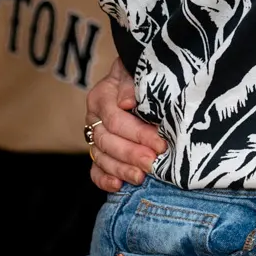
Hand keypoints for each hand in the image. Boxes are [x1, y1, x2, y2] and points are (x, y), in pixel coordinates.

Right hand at [85, 55, 168, 191]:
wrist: (141, 79)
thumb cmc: (143, 74)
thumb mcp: (137, 69)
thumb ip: (131, 82)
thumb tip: (126, 101)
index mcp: (102, 97)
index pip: (115, 119)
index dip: (138, 133)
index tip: (160, 143)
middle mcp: (95, 118)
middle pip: (108, 140)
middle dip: (131, 153)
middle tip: (152, 163)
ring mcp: (95, 136)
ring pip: (101, 157)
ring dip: (121, 169)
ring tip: (140, 177)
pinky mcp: (99, 152)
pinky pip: (95, 169)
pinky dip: (104, 179)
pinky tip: (118, 186)